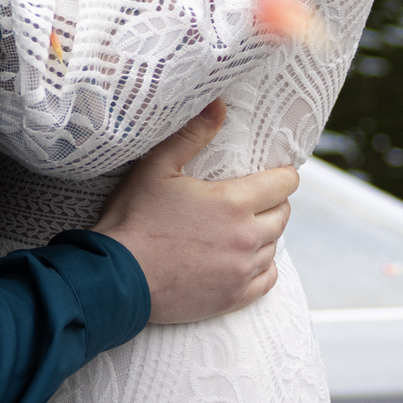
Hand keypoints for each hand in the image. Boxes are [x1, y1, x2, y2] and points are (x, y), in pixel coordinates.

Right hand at [92, 99, 296, 325]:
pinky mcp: (233, 297)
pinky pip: (267, 279)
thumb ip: (192, 135)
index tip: (275, 174)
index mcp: (233, 203)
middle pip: (282, 215)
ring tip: (242, 227)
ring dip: (264, 234)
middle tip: (253, 198)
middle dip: (273, 203)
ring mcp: (241, 271)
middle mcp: (246, 238)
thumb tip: (218, 105)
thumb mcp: (157, 167)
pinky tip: (244, 259)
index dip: (282, 175)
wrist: (118, 278)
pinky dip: (262, 266)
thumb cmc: (134, 218)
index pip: (284, 184)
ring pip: (274, 246)